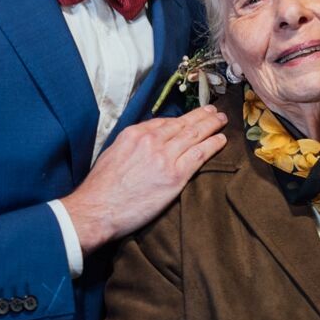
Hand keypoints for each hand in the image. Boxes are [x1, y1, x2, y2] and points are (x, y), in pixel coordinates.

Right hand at [62, 106, 227, 250]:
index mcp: (134, 134)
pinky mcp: (175, 175)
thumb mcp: (113, 154)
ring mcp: (165, 156)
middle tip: (214, 111)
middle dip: (201, 115)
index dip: (181, 119)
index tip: (190, 117)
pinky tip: (221, 140)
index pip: (164, 122)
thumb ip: (132, 146)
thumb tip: (145, 147)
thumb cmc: (101, 188)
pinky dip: (213, 144)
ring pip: (195, 134)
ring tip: (221, 121)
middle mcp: (151, 140)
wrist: (98, 209)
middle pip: (183, 123)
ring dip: (211, 125)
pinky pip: (200, 154)